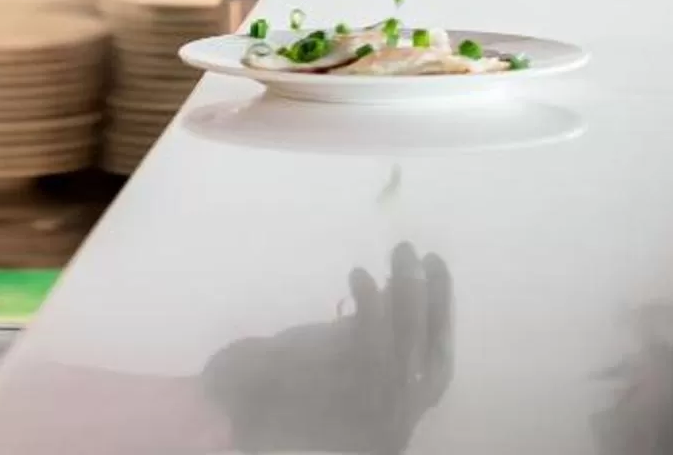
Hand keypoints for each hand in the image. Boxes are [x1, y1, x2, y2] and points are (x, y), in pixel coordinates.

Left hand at [202, 243, 454, 454]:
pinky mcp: (338, 387)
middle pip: (428, 357)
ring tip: (404, 252)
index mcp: (392, 421)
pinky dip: (369, 302)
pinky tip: (360, 274)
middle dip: (437, 304)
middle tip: (431, 256)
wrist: (229, 410)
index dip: (443, 324)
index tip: (440, 281)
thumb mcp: (334, 369)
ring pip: (406, 344)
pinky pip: (368, 339)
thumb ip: (363, 342)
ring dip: (409, 292)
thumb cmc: (276, 389)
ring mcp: (367, 408)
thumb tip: (392, 292)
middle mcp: (389, 421)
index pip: (435, 372)